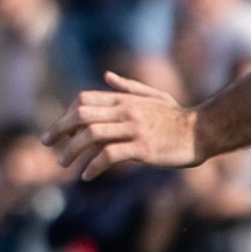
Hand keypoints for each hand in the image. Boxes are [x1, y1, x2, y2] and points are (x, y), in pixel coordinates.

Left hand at [43, 71, 202, 180]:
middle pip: (80, 116)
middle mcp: (126, 111)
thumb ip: (128, 87)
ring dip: (71, 151)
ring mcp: (134, 129)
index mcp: (124, 99)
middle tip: (47, 144)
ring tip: (63, 164)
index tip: (61, 132)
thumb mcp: (153, 96)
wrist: (203, 131)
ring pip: (90, 136)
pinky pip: (109, 156)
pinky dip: (93, 167)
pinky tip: (87, 176)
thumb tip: (106, 76)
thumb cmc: (177, 116)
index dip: (67, 115)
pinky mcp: (142, 148)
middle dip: (58, 130)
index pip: (83, 101)